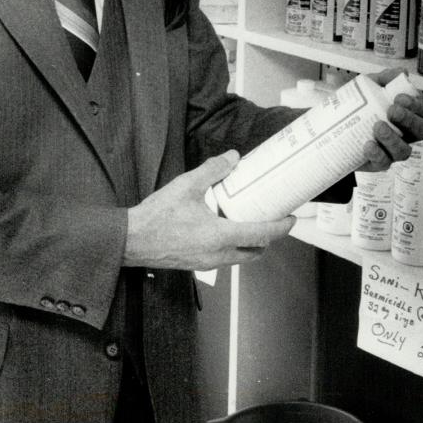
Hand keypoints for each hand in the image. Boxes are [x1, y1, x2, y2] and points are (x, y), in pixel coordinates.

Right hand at [124, 151, 294, 270]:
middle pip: (255, 252)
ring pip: (240, 257)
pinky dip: (233, 247)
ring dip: (250, 243)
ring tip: (249, 222)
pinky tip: (224, 229)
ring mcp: (207, 263)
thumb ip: (212, 170)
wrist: (131, 240)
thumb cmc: (157, 216)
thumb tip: (232, 157)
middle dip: (268, 239)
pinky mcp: (197, 264)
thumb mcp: (186, 185)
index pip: (261, 235)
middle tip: (272, 220)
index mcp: (220, 236)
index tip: (291, 219)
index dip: (281, 228)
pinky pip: (224, 258)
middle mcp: (218, 255)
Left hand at [356, 68, 422, 171]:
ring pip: (404, 151)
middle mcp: (406, 134)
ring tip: (378, 126)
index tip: (399, 97)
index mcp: (408, 114)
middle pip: (422, 131)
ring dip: (393, 138)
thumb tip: (401, 73)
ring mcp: (393, 150)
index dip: (417, 106)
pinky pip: (384, 163)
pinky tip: (368, 144)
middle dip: (409, 120)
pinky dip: (378, 154)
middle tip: (392, 110)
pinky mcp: (378, 162)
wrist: (334, 125)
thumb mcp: (369, 87)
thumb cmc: (359, 106)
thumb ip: (385, 79)